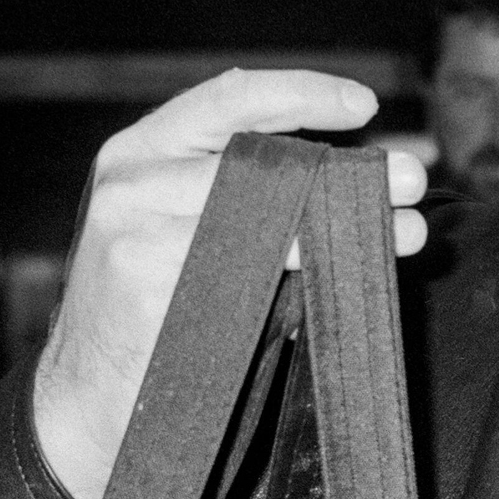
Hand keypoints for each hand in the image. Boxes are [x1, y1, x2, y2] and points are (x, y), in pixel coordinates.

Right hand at [33, 69, 429, 498]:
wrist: (85, 405)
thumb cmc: (158, 322)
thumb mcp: (193, 241)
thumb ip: (248, 202)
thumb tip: (353, 186)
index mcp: (141, 150)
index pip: (229, 96)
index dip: (303, 93)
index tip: (366, 106)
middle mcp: (131, 176)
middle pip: (257, 153)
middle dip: (346, 167)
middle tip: (412, 180)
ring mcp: (131, 225)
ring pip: (259, 206)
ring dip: (341, 222)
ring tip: (402, 233)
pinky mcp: (142, 279)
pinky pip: (245, 265)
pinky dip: (301, 267)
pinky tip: (342, 275)